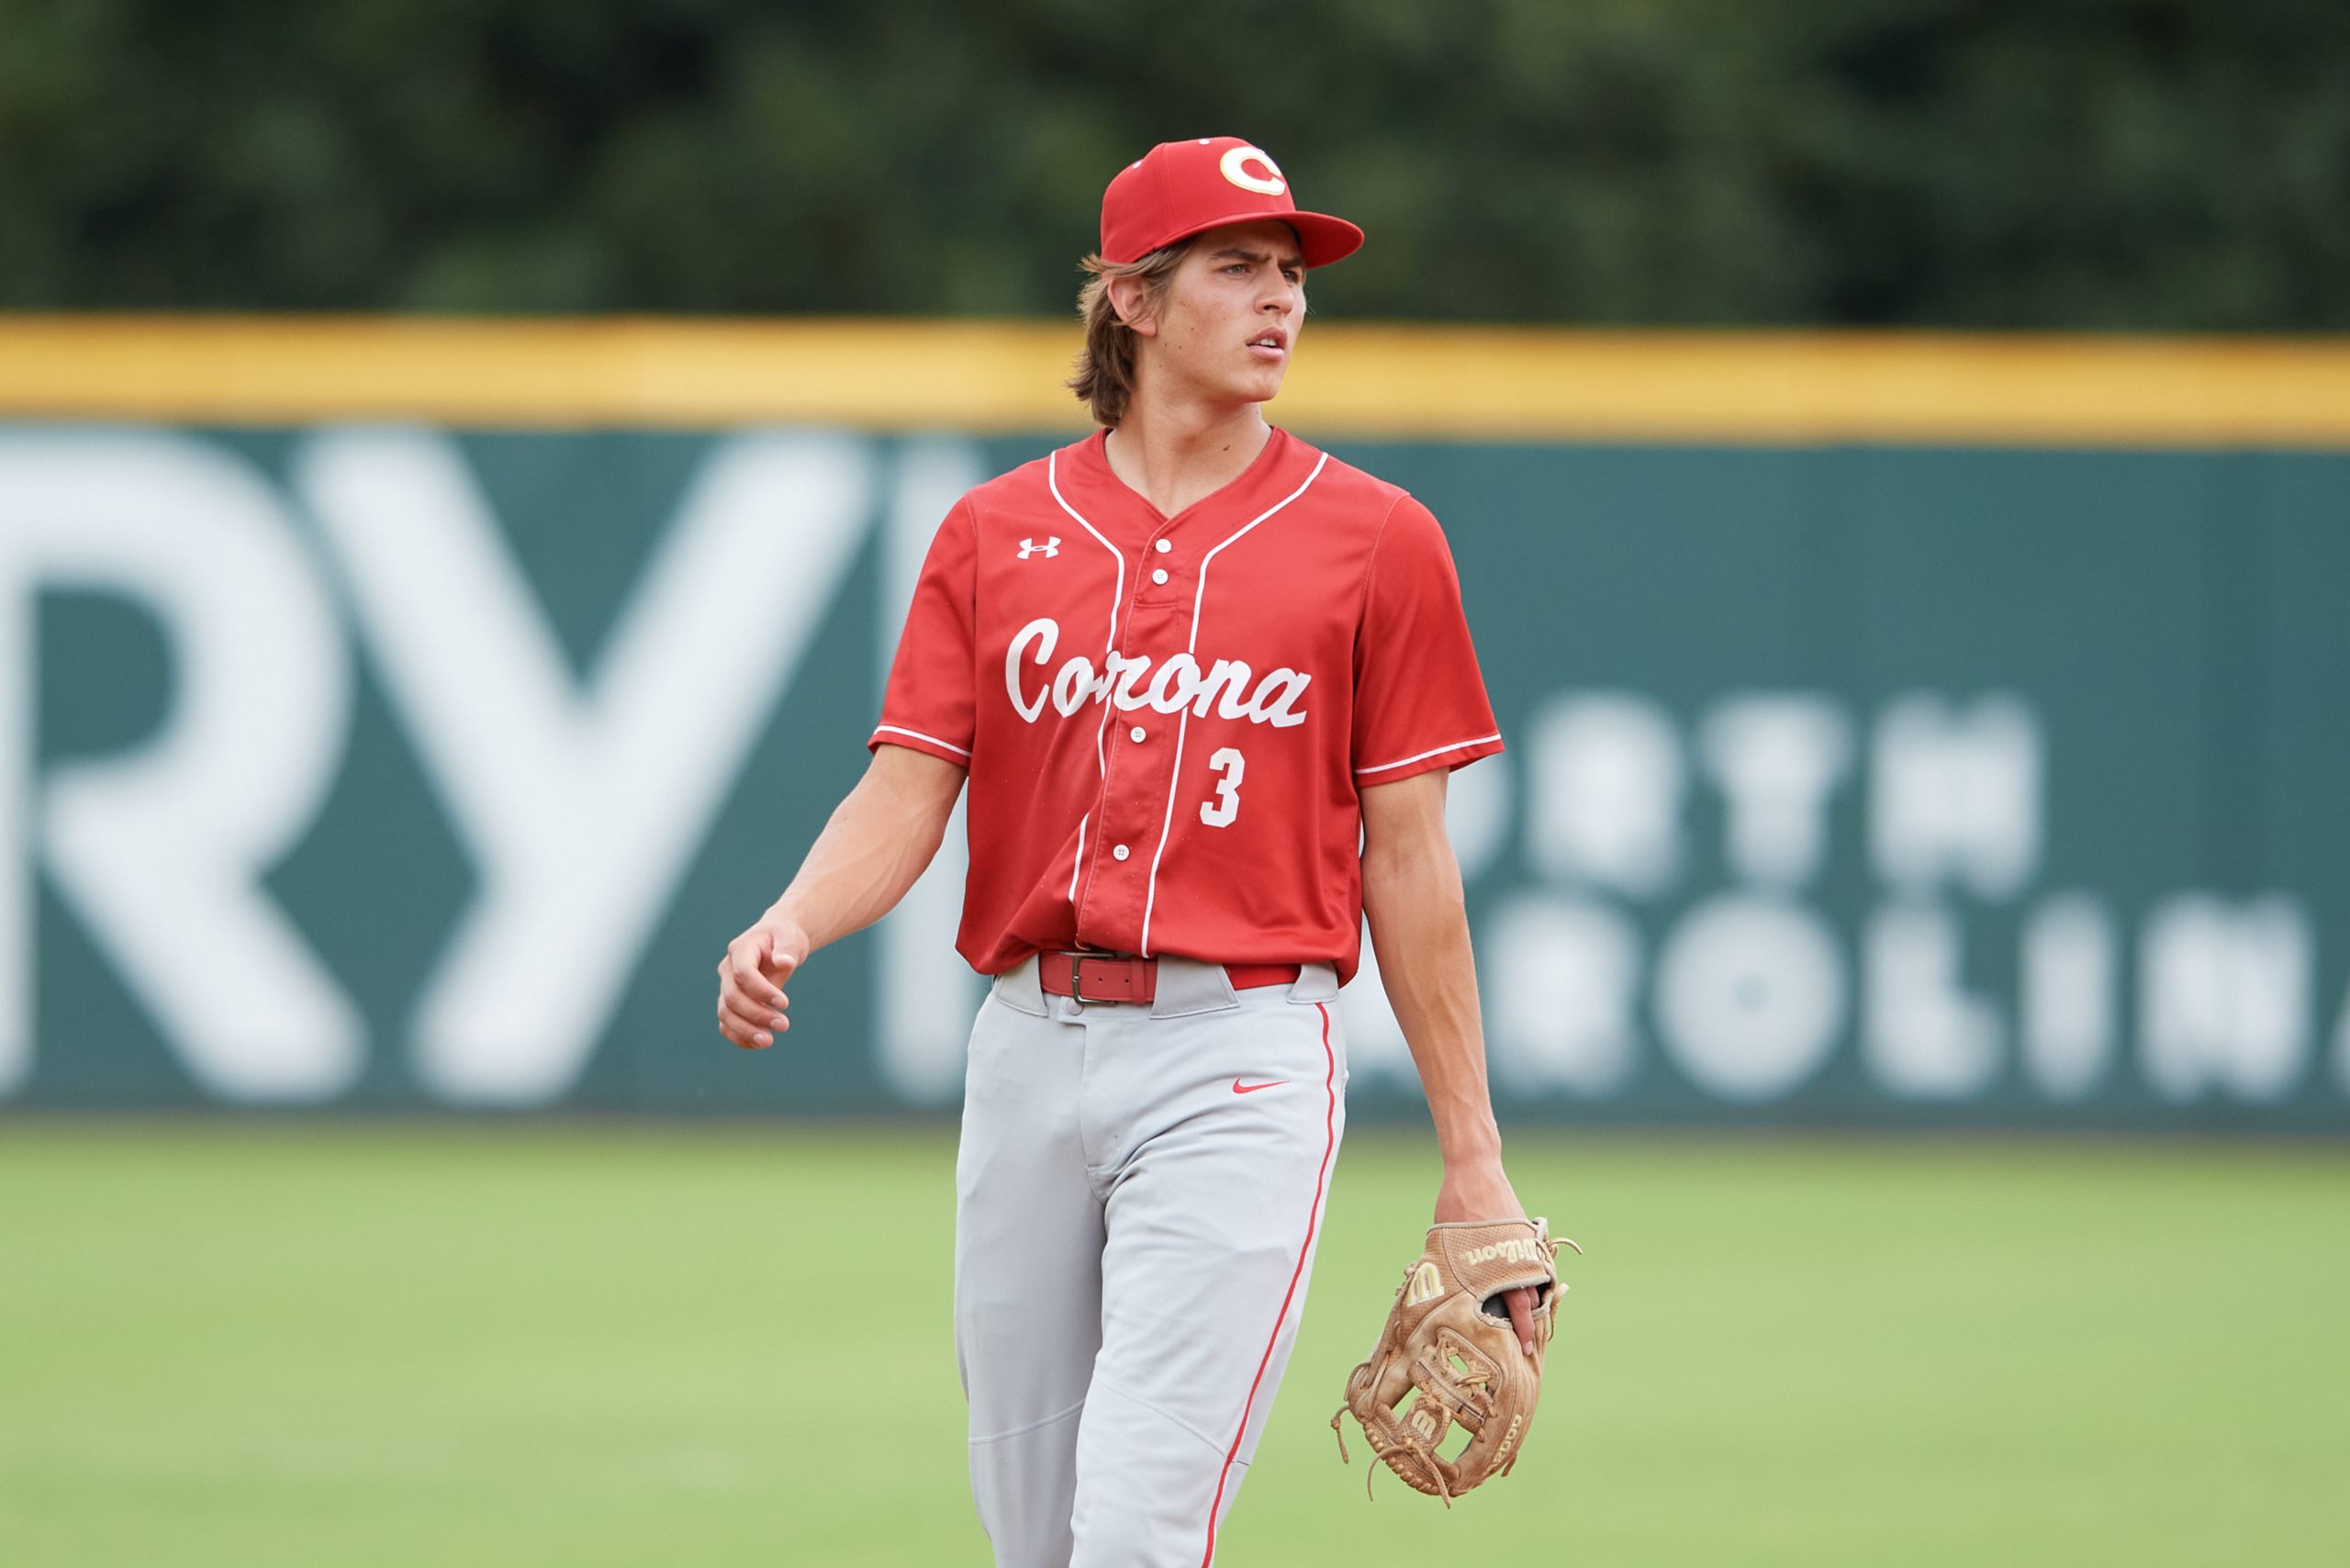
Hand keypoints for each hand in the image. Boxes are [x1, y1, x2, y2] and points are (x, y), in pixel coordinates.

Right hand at [715, 909, 812, 1049]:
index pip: (743, 973)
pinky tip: (759, 1044)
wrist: (777, 942)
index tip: (785, 1004)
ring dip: (745, 1030)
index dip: (761, 991)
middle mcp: (727, 970)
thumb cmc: (784, 937)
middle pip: (732, 997)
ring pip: (725, 1014)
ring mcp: (726, 987)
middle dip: (757, 1014)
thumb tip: (785, 963)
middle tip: (784, 1025)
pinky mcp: (731, 1002)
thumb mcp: (790, 937)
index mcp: (740, 950)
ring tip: (769, 1041)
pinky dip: (739, 1037)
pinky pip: (726, 1024)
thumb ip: (787, 948)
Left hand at [1434, 1156, 1540, 1357]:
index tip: (1525, 1349)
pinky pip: (1530, 1262)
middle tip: (1520, 1342)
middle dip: (1526, 1319)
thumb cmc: (1455, 1205)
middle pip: (1530, 1298)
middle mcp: (1520, 1256)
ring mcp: (1526, 1243)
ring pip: (1533, 1281)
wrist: (1475, 1168)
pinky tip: (1514, 1283)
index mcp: (1500, 1263)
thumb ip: (1451, 1270)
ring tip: (1518, 1316)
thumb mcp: (1446, 1242)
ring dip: (1526, 1297)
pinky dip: (1525, 1275)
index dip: (1524, 1330)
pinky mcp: (1526, 1233)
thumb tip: (1441, 1295)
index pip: (1518, 1307)